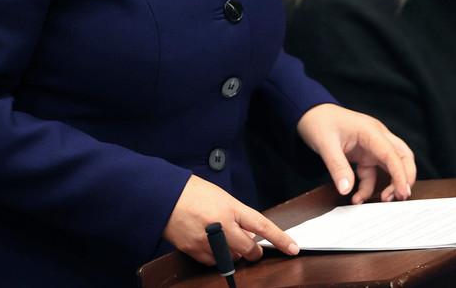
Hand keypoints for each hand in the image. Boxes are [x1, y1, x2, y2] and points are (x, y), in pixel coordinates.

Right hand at [163, 175, 300, 264]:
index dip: (280, 239)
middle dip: (253, 251)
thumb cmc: (191, 192)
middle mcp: (220, 226)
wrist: (162, 197)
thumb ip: (236, 215)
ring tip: (221, 237)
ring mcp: (207, 241)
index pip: (261, 225)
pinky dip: (216, 257)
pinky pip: (214, 263)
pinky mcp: (195, 251)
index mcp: (229, 207)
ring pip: (232, 259)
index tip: (293, 248)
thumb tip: (248, 235)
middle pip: (248, 249)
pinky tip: (209, 243)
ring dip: (233, 253)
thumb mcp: (220, 197)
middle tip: (250, 246)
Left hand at [297, 102, 416, 204]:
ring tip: (384, 200)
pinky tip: (357, 197)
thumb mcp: (325, 144)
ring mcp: (372, 146)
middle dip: (405, 177)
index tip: (403, 192)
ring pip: (391, 166)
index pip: (392, 154)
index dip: (400, 174)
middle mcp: (376, 137)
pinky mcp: (365, 155)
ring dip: (390, 184)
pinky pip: (373, 173)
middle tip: (401, 196)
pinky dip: (369, 187)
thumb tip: (346, 190)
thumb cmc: (319, 122)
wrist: (310, 113)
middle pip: (402, 157)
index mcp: (370, 131)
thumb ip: (337, 167)